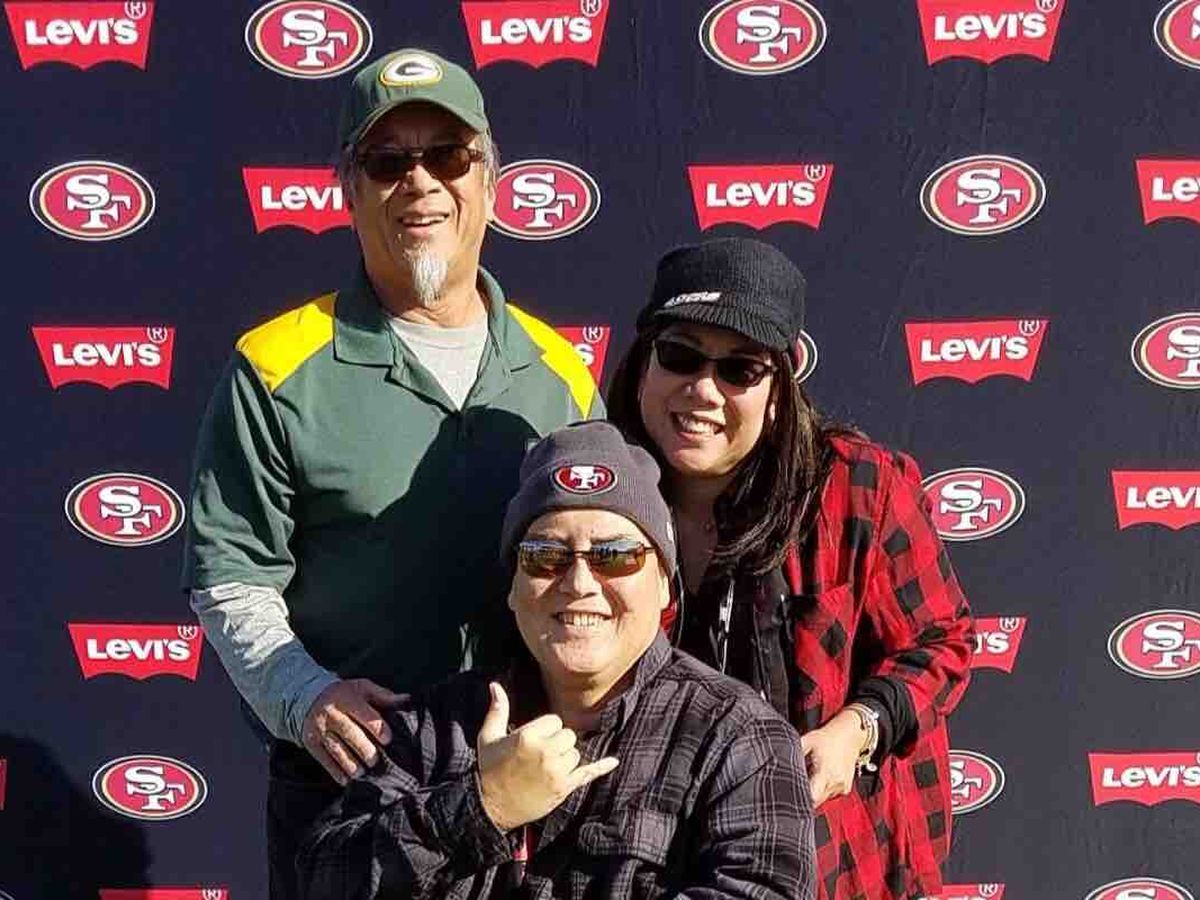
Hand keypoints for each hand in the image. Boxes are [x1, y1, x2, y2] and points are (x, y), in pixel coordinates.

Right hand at [301, 678, 402, 784]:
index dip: (378, 729)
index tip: (387, 739)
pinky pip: (324, 760)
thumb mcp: (362, 688)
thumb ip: (384, 695)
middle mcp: (332, 715)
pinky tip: (346, 779)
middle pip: (351, 735)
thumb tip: (406, 699)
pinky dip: (336, 772)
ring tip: (362, 773)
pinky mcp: (312, 743)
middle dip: (365, 750)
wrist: (308, 697)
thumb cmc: (343, 694)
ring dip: (351, 764)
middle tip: (375, 760)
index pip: (365, 716)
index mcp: (347, 699)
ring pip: (337, 750)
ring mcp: (320, 730)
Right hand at [475, 683, 618, 831]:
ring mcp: (557, 772)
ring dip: (565, 757)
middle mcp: (546, 753)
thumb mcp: (488, 737)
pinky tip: (614, 761)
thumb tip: (495, 685)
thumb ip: (497, 709)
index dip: (545, 729)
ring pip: (575, 753)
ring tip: (546, 766)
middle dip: (557, 741)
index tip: (533, 740)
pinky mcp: (564, 787)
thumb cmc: (490, 769)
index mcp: (528, 737)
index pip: (554, 721)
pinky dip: (601, 767)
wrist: (493, 807)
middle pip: (568, 735)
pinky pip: (588, 773)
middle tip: (541, 753)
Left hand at [800, 708, 867, 808]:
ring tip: (813, 774)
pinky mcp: (845, 788)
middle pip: (816, 801)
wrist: (850, 734)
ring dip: (816, 791)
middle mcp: (835, 783)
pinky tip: (823, 776)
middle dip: (806, 793)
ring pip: (823, 799)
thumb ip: (792, 754)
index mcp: (825, 772)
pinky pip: (831, 795)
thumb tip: (778, 761)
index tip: (792, 792)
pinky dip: (824, 789)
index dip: (800, 798)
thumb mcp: (806, 741)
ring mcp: (842, 787)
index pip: (812, 798)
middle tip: (801, 779)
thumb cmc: (829, 736)